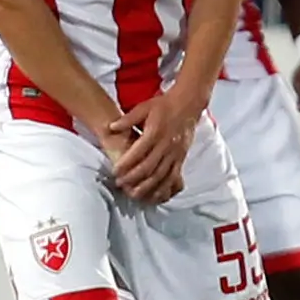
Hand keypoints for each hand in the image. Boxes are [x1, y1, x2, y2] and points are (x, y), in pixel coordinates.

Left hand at [114, 82, 206, 200]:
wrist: (188, 104)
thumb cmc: (164, 105)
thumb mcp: (144, 107)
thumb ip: (127, 119)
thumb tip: (111, 127)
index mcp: (155, 132)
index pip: (138, 152)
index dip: (125, 164)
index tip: (115, 171)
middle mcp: (166, 144)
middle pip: (148, 167)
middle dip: (133, 178)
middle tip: (120, 183)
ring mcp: (175, 152)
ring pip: (161, 175)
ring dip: (147, 186)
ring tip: (133, 194)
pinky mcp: (181, 157)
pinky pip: (173, 176)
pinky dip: (164, 187)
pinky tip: (155, 195)